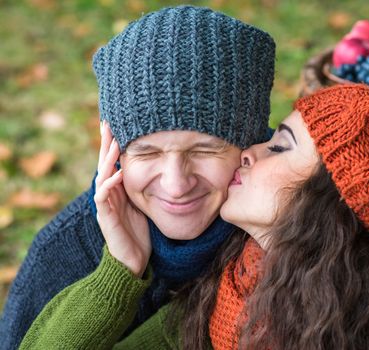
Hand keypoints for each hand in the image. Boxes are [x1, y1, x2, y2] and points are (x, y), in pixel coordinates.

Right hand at [94, 121, 150, 276]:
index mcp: (117, 190)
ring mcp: (104, 205)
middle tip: (107, 123)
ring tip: (114, 143)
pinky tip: (117, 174)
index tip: (116, 124)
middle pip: (104, 164)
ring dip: (107, 160)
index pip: (113, 162)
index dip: (113, 144)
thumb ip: (145, 188)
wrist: (133, 260)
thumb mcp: (144, 204)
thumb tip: (162, 168)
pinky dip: (109, 184)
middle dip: (105, 144)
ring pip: (102, 176)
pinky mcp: (105, 217)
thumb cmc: (140, 232)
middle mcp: (107, 194)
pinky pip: (102, 197)